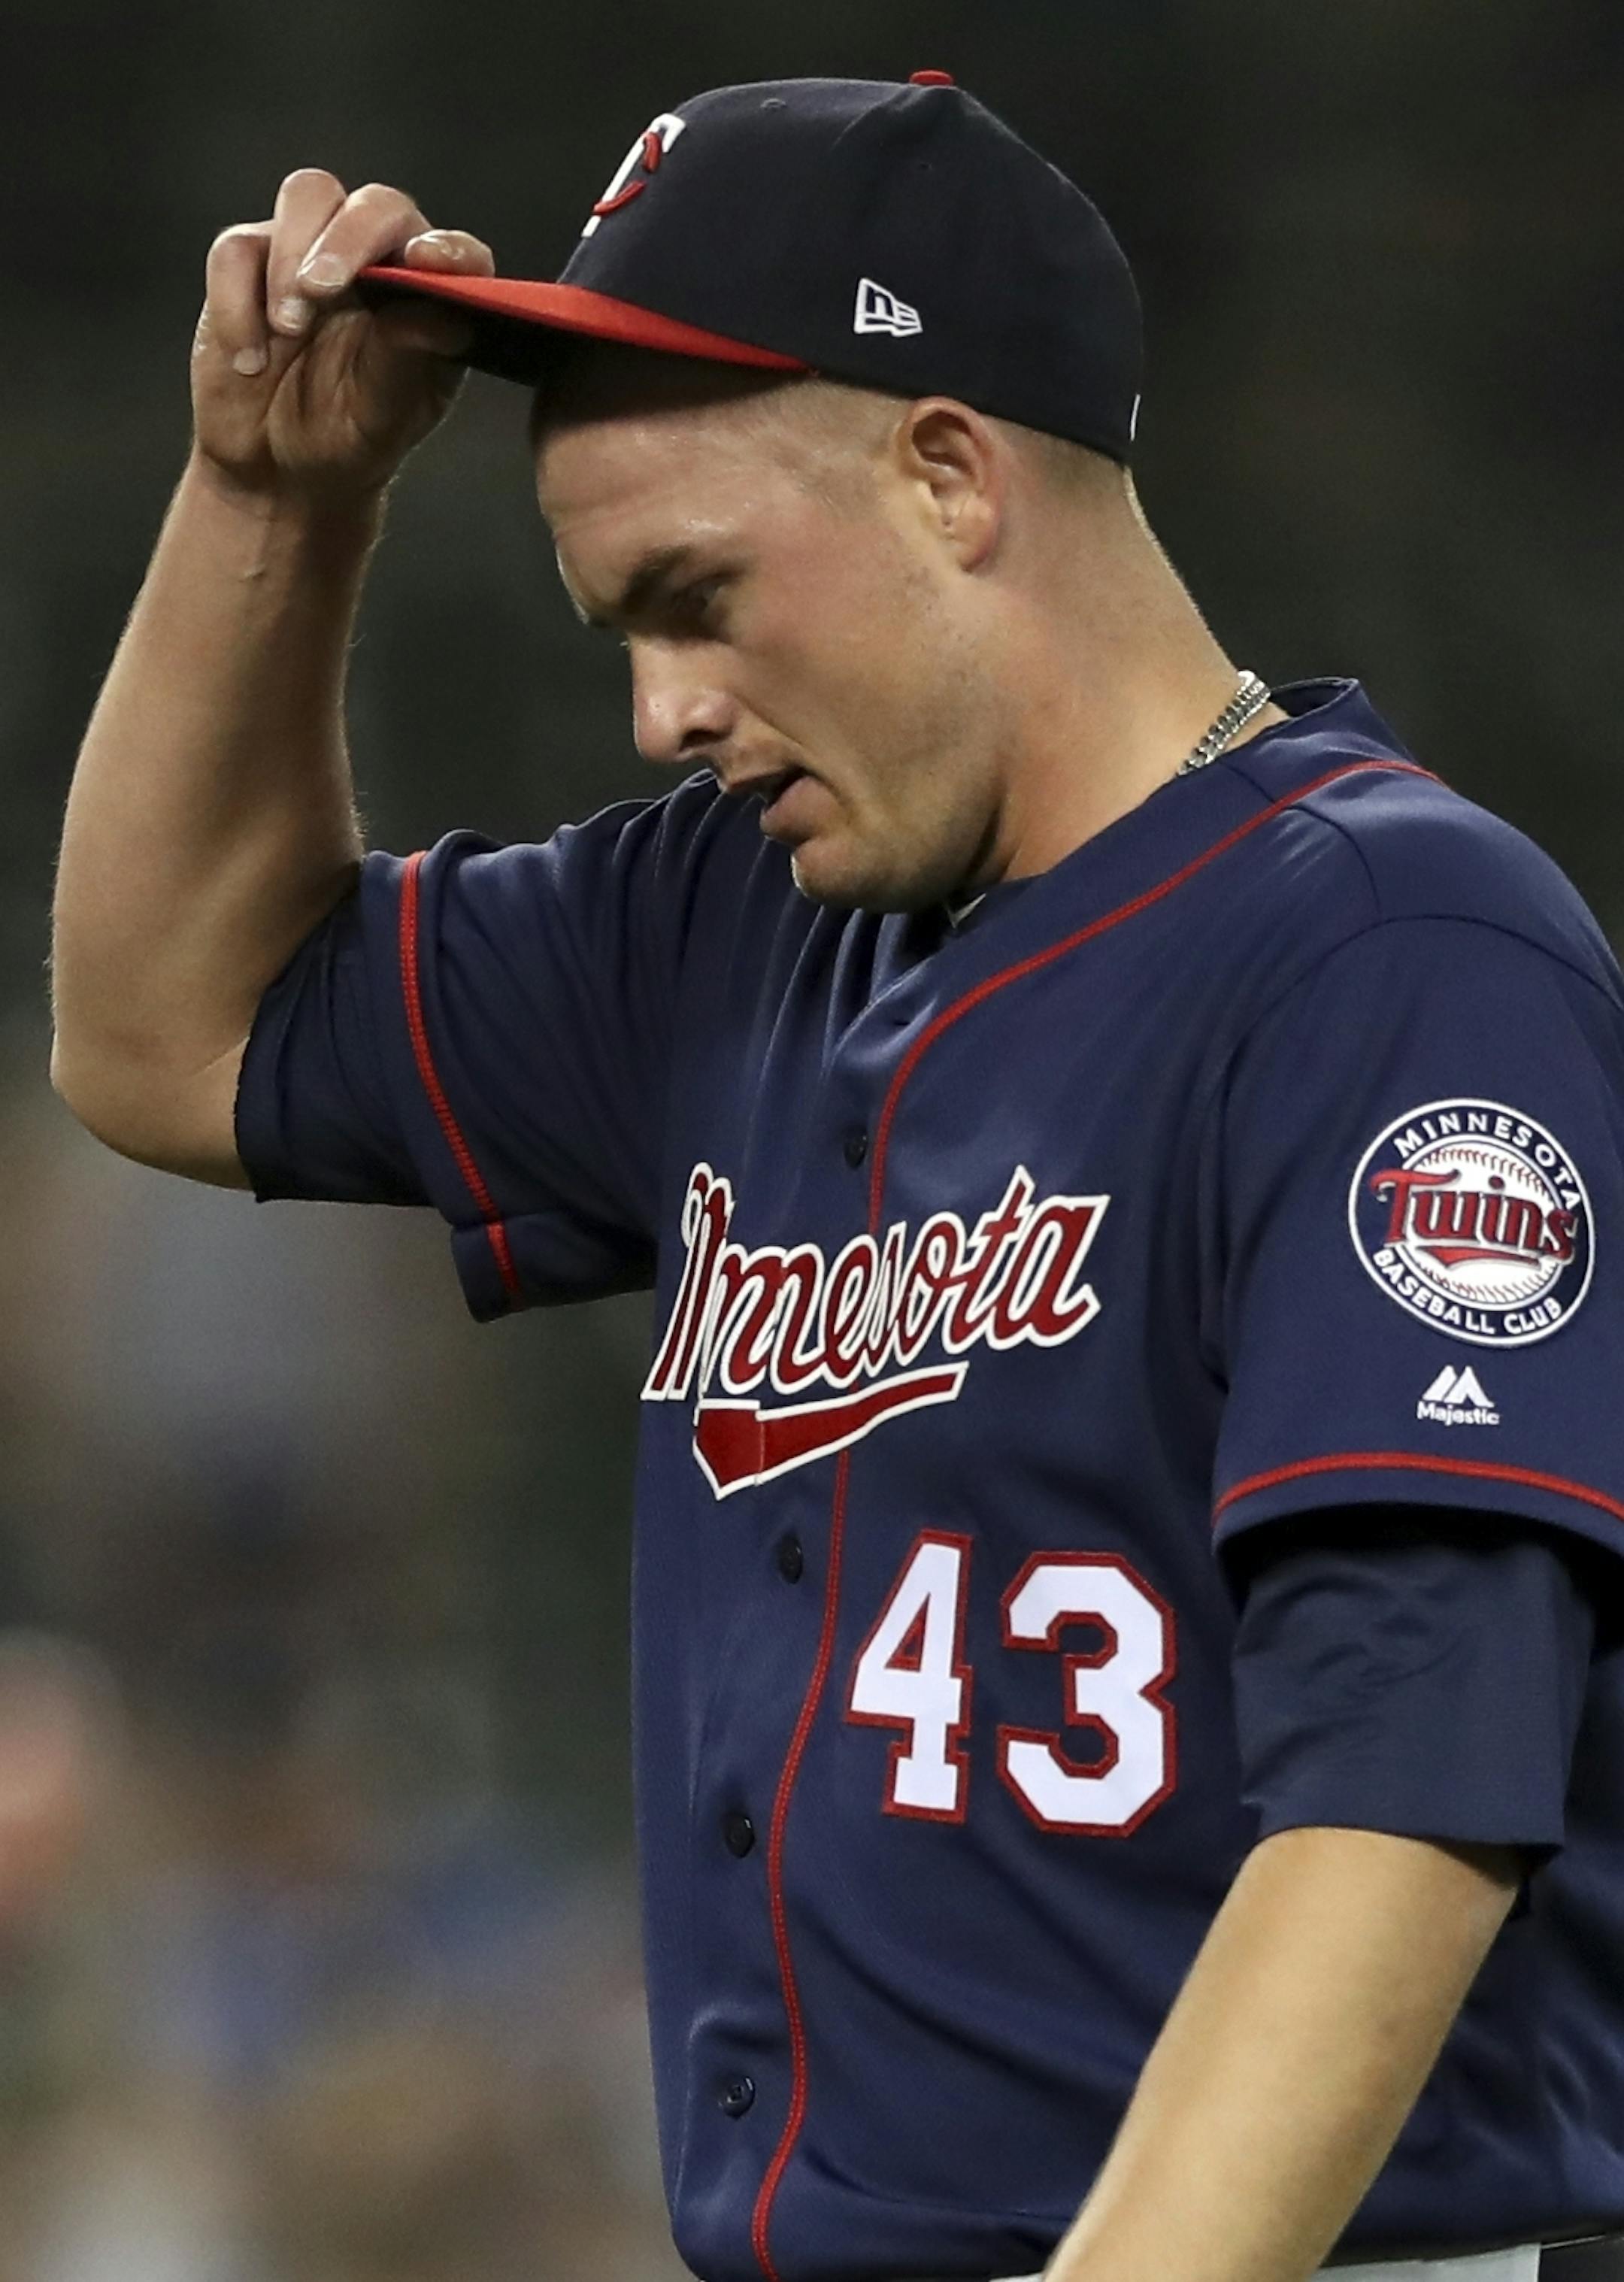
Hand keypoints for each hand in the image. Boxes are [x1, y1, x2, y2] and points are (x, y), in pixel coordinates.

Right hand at [191, 169, 495, 507]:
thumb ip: (405, 362)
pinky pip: (237, 249)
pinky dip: (237, 304)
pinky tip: (249, 361)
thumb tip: (436, 317)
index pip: (455, 254)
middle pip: (376, 205)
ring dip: (292, 258)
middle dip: (348, 238)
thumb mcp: (383, 418)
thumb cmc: (346, 439)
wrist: (277, 470)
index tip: (426, 263)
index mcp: (426, 300)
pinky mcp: (250, 261)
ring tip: (287, 330)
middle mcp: (377, 262)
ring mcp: (312, 252)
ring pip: (308, 196)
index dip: (448, 249)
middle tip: (322, 290)